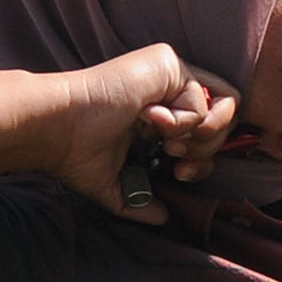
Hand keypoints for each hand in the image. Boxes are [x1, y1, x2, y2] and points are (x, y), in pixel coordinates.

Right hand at [45, 45, 237, 213]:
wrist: (57, 129)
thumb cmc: (75, 153)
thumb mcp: (117, 185)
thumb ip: (143, 201)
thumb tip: (164, 218)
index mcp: (157, 117)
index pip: (205, 134)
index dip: (203, 159)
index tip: (180, 174)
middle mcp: (166, 91)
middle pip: (225, 120)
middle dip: (207, 150)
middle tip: (174, 159)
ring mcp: (168, 75)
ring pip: (224, 107)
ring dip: (198, 136)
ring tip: (166, 141)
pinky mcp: (167, 63)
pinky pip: (203, 100)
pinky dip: (181, 122)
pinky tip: (150, 121)